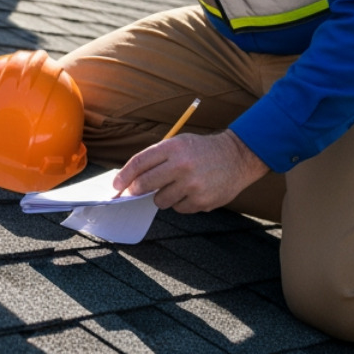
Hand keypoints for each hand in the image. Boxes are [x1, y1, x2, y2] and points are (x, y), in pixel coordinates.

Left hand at [111, 130, 268, 212]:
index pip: (139, 163)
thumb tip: (130, 180)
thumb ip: (156, 159)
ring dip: (163, 196)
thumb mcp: (179, 143)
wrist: (237, 156)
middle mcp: (182, 166)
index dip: (123, 176)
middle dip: (136, 190)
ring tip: (178, 185)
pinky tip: (192, 191)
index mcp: (173, 148)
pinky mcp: (202, 201)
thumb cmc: (202, 150)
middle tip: (135, 192)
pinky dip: (181, 203)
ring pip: (160, 201)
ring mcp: (192, 185)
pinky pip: (179, 209)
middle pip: (144, 185)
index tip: (116, 186)